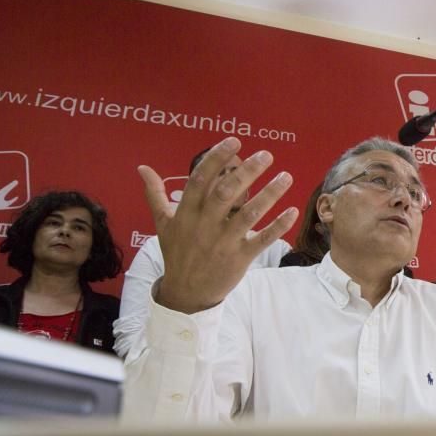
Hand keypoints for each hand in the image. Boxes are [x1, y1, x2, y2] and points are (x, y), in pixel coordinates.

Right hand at [138, 137, 297, 313]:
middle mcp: (205, 225)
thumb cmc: (176, 253)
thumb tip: (142, 168)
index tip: (234, 141)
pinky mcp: (240, 258)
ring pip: (249, 214)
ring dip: (270, 194)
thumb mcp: (163, 224)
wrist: (185, 293)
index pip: (200, 180)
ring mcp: (223, 242)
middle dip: (247, 171)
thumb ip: (155, 194)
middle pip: (227, 193)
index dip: (216, 159)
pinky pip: (262, 240)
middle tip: (266, 155)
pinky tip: (293, 211)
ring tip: (286, 177)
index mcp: (186, 213)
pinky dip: (278, 226)